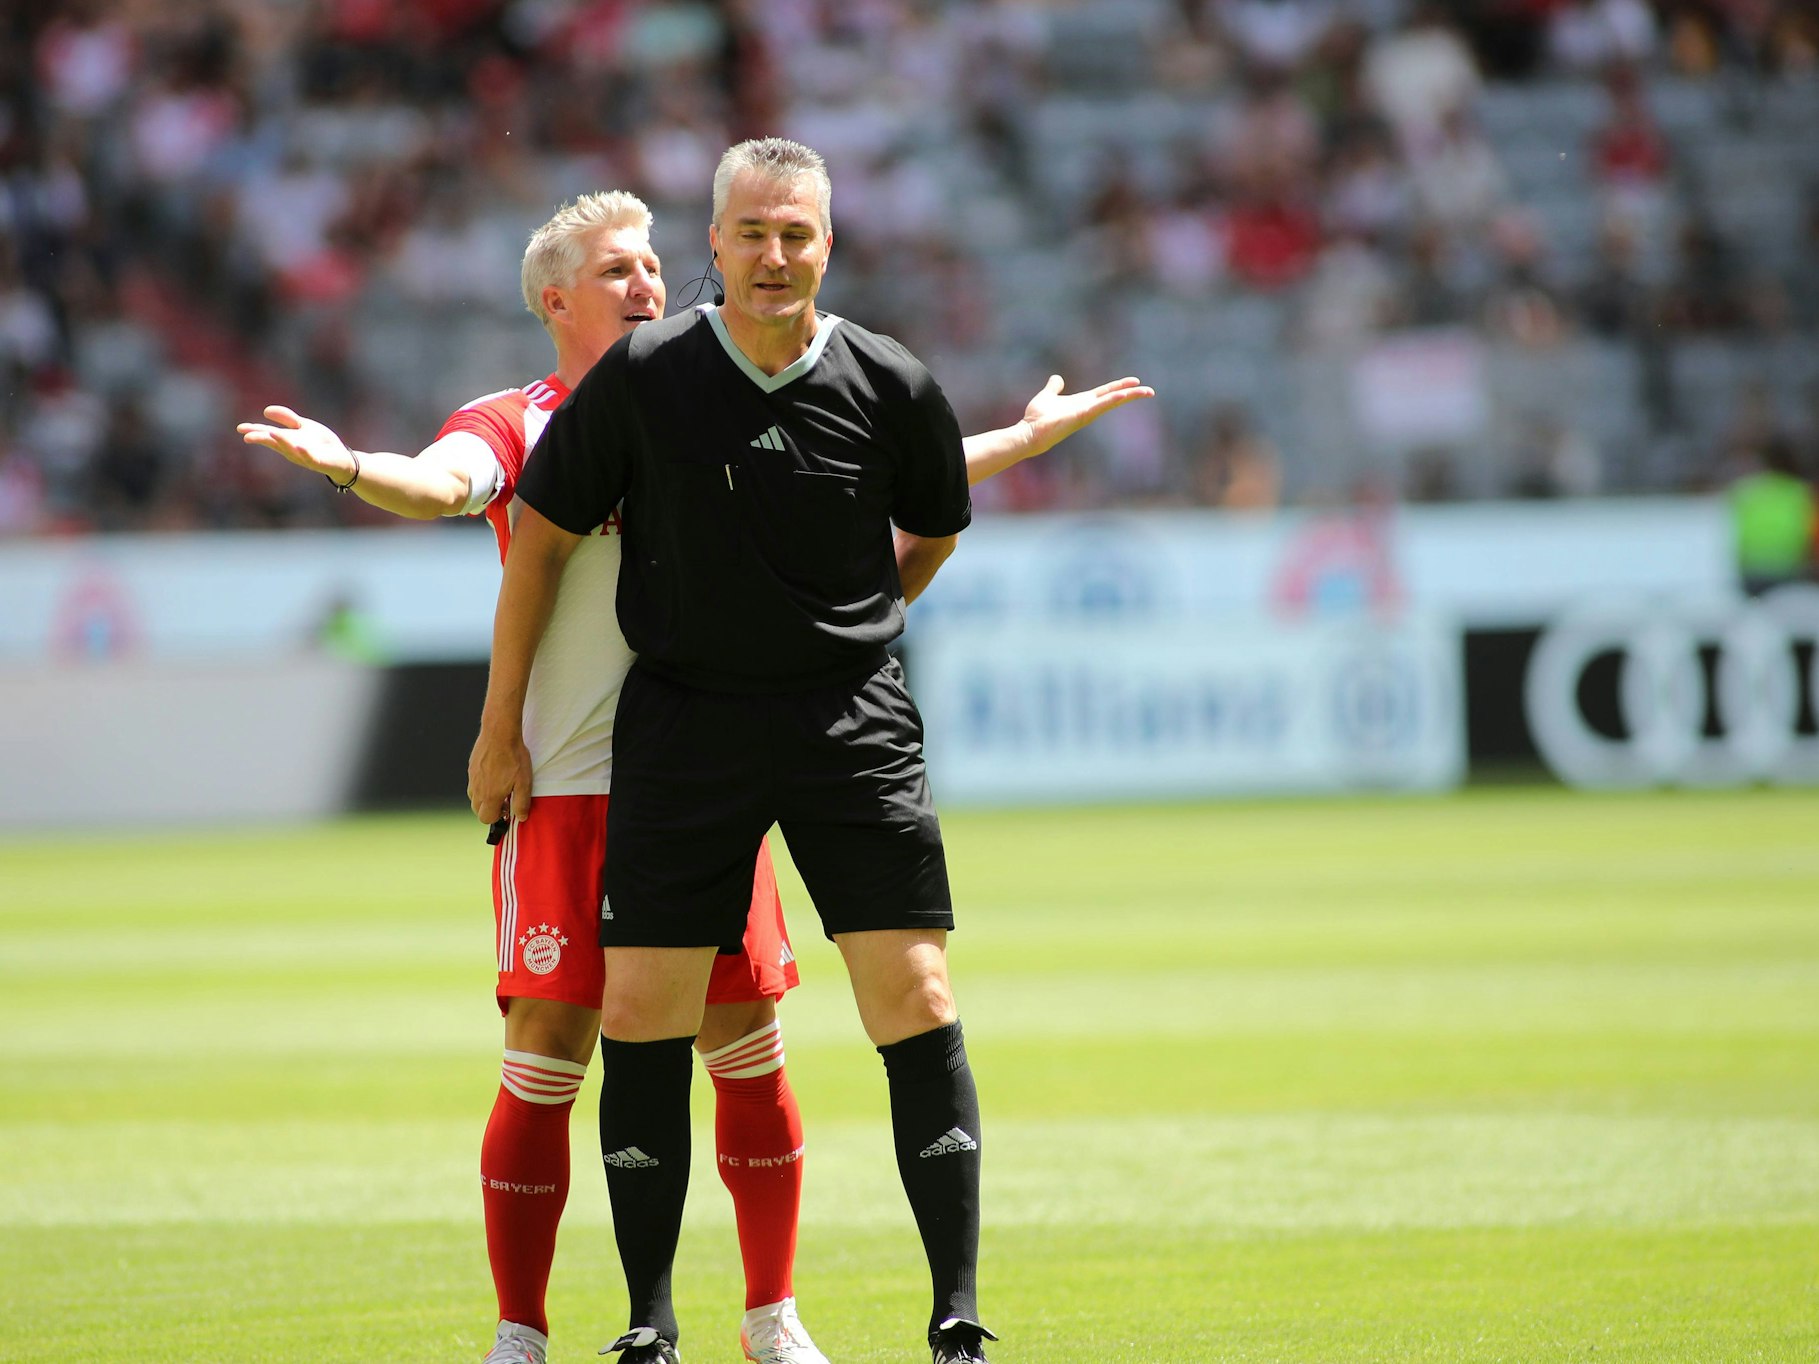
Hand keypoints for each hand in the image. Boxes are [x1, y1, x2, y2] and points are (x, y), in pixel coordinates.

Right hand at [236, 405, 357, 481]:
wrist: (341, 458)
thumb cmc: (321, 443)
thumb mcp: (303, 426)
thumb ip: (287, 418)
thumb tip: (266, 411)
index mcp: (287, 440)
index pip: (268, 434)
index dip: (255, 431)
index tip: (240, 428)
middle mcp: (291, 449)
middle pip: (275, 443)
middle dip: (262, 439)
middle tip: (247, 436)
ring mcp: (303, 456)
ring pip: (290, 450)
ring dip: (281, 442)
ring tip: (271, 433)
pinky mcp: (317, 462)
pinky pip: (310, 458)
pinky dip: (304, 453)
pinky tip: (299, 447)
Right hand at [468, 723, 533, 825]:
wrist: (499, 733)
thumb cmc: (514, 758)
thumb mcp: (524, 783)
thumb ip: (521, 803)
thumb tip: (521, 817)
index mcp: (490, 796)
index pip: (486, 818)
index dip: (497, 817)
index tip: (507, 808)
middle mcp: (477, 789)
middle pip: (477, 810)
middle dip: (489, 809)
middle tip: (504, 798)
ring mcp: (472, 778)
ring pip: (474, 797)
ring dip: (484, 797)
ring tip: (499, 786)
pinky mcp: (471, 767)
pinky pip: (473, 783)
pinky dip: (481, 785)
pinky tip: (494, 774)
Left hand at [1020, 374, 1154, 458]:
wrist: (1029, 432)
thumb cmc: (1037, 418)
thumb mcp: (1047, 396)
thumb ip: (1054, 387)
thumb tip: (1057, 378)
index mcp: (1082, 402)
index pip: (1106, 392)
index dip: (1119, 386)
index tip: (1135, 381)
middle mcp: (1088, 408)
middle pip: (1114, 398)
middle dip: (1132, 394)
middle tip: (1150, 391)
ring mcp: (1086, 413)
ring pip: (1112, 402)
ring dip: (1128, 397)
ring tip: (1145, 391)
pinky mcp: (1081, 416)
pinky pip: (1099, 406)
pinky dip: (1111, 400)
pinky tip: (1123, 394)